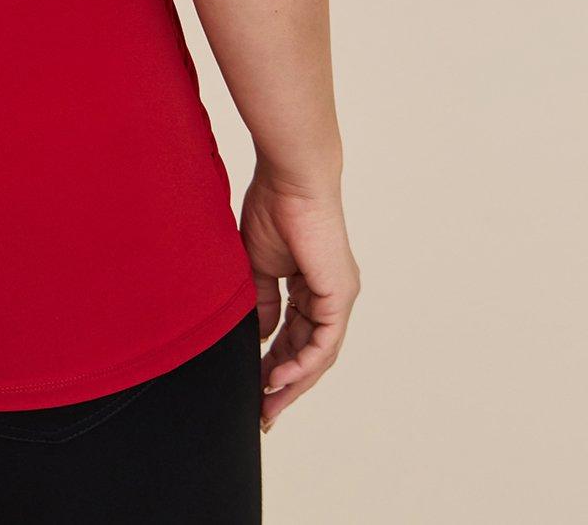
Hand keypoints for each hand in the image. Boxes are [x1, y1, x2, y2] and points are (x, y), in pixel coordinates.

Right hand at [240, 162, 359, 432]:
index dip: (275, 362)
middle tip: (263, 412)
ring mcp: (338, 297)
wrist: (290, 180)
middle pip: (308, 352)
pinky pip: (322, 342)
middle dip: (284, 384)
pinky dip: (300, 363)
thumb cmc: (272, 208)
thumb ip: (262, 302)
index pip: (295, 336)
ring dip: (292, 382)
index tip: (254, 386)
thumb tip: (261, 337)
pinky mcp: (338, 295)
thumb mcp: (259, 265)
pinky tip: (277, 377)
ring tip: (267, 404)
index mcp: (312, 286)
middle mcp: (330, 296)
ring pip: (318, 354)